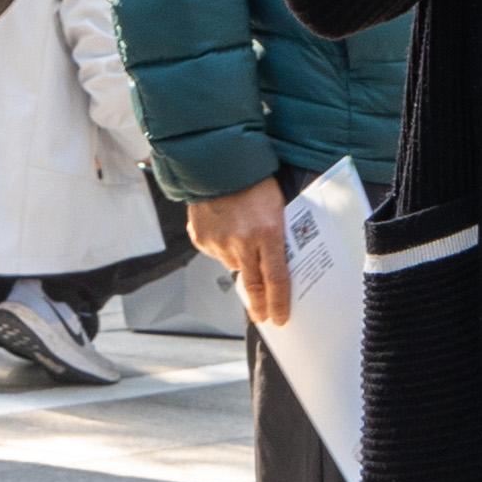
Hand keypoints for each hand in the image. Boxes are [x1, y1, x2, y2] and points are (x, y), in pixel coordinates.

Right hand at [185, 177, 295, 328]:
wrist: (218, 163)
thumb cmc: (255, 182)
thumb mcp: (278, 207)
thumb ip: (278, 236)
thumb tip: (279, 265)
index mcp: (268, 232)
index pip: (277, 279)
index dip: (279, 303)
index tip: (280, 318)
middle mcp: (243, 242)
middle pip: (253, 285)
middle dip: (259, 305)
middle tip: (263, 315)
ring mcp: (219, 242)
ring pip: (235, 266)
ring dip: (242, 261)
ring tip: (244, 238)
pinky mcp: (201, 238)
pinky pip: (216, 253)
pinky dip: (224, 247)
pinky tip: (227, 229)